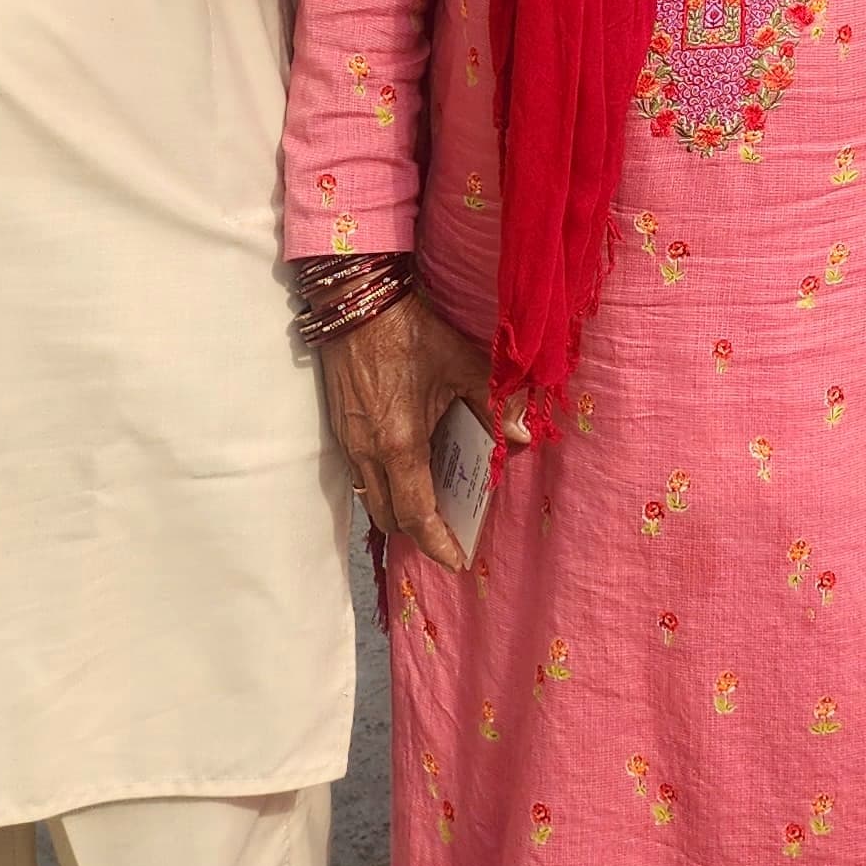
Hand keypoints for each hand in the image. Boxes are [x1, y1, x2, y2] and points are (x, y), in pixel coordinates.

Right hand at [319, 287, 513, 568]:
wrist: (356, 305)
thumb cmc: (410, 334)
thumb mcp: (461, 364)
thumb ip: (495, 402)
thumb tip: (522, 436)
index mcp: (400, 445)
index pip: (417, 515)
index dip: (438, 543)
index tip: (458, 560)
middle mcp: (369, 454)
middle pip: (391, 517)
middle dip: (420, 532)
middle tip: (451, 532)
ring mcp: (351, 444)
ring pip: (373, 499)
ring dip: (401, 510)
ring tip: (435, 505)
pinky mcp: (343, 431)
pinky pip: (364, 477)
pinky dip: (387, 486)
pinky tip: (412, 469)